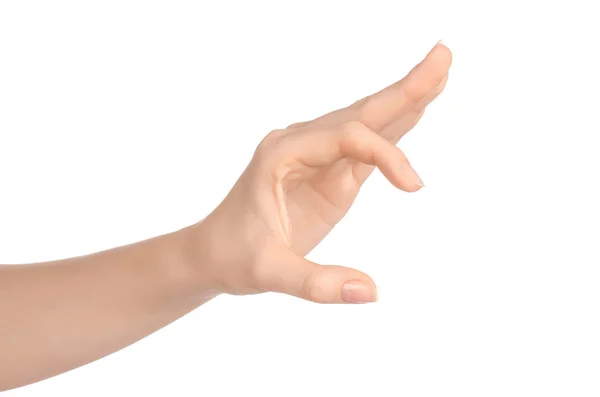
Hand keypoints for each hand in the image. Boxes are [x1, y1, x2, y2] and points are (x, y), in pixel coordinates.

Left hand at [190, 42, 451, 303]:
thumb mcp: (269, 272)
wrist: (214, 254)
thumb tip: (372, 291)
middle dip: (404, 88)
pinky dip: (394, 130)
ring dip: (404, 99)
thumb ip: (317, 283)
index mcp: (282, 153)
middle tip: (444, 55)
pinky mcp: (328, 174)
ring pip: (366, 123)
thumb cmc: (234, 256)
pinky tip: (415, 111)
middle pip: (360, 112)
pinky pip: (365, 148)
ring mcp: (316, 157)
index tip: (415, 186)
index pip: (345, 137)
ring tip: (439, 71)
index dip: (385, 155)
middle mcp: (300, 144)